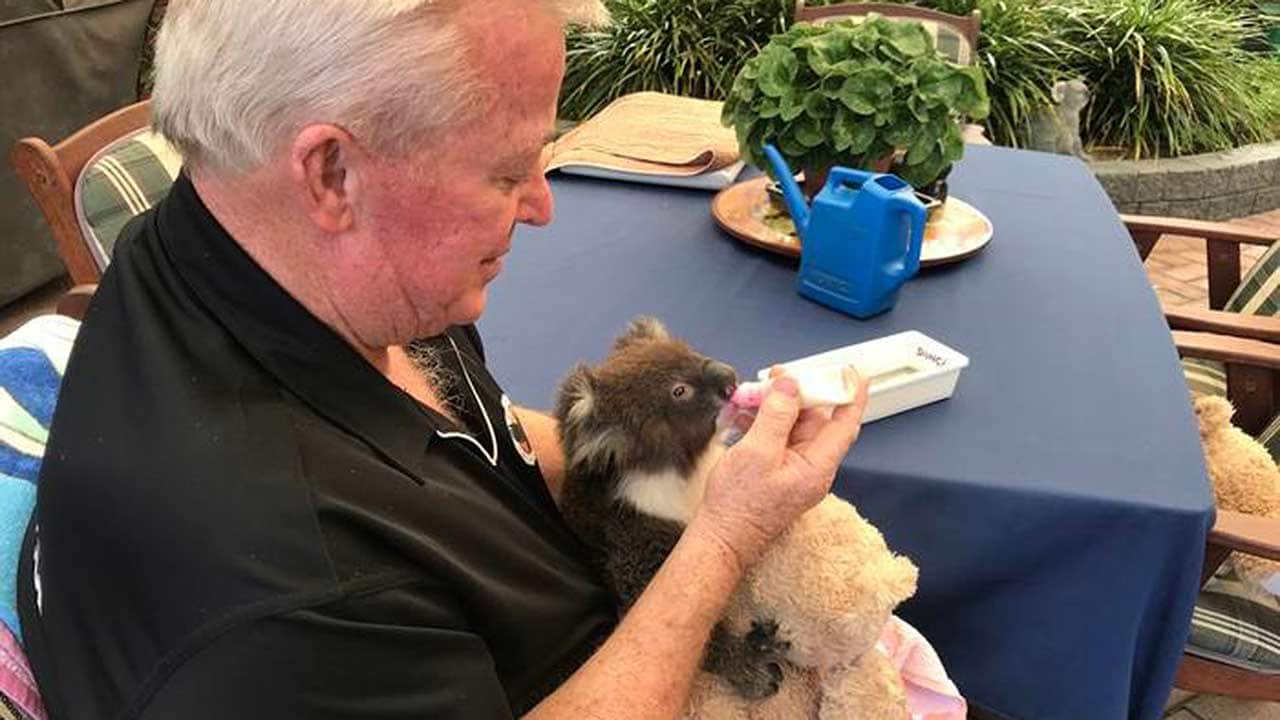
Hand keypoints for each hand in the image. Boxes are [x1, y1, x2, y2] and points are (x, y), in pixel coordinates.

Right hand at [693, 367, 868, 568]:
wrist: (721, 539)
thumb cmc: (739, 505)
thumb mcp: (757, 452)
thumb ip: (777, 416)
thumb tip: (790, 386)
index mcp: (817, 466)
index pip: (845, 424)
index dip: (852, 395)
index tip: (853, 373)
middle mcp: (811, 468)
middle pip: (817, 421)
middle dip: (800, 395)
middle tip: (780, 375)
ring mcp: (794, 470)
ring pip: (795, 428)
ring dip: (777, 408)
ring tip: (754, 394)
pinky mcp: (777, 472)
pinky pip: (778, 439)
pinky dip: (766, 423)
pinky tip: (747, 414)